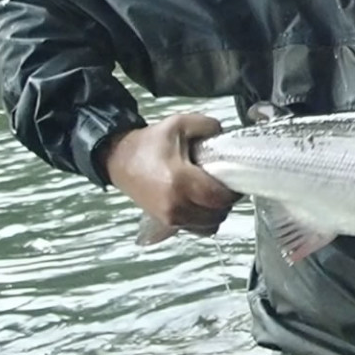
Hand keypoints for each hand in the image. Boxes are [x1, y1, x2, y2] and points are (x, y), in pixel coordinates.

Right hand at [103, 113, 239, 236]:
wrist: (119, 160)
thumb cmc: (148, 144)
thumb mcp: (179, 124)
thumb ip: (208, 126)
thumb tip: (225, 134)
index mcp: (180, 181)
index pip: (220, 197)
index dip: (233, 190)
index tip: (235, 178)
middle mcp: (175, 205)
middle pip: (218, 214)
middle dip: (226, 200)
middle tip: (224, 184)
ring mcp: (170, 218)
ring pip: (210, 225)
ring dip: (217, 211)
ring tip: (213, 193)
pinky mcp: (166, 223)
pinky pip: (197, 230)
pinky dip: (205, 220)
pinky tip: (202, 203)